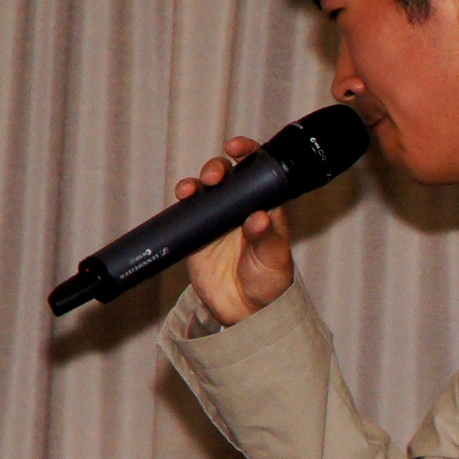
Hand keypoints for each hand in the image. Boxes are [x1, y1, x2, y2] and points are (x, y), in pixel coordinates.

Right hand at [176, 136, 292, 324]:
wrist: (243, 310)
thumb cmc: (268, 281)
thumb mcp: (274, 259)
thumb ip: (266, 238)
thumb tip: (259, 217)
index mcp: (266, 206)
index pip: (259, 173)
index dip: (249, 153)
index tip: (238, 148)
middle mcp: (240, 207)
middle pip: (227, 175)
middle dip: (218, 166)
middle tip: (216, 175)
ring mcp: (218, 218)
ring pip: (205, 188)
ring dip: (199, 180)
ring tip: (198, 187)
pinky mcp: (198, 231)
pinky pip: (188, 209)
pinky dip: (185, 198)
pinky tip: (185, 195)